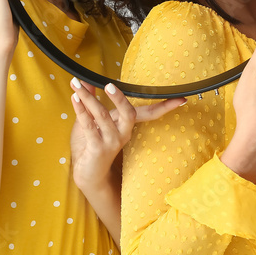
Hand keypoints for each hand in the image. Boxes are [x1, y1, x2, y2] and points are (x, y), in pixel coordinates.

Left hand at [68, 78, 185, 191]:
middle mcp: (123, 134)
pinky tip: (75, 99)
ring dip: (88, 99)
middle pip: (129, 114)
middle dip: (121, 99)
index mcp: (126, 126)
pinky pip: (89, 126)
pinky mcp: (97, 149)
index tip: (181, 99)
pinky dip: (81, 111)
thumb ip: (90, 101)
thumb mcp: (90, 120)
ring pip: (102, 116)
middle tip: (109, 85)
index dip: (164, 107)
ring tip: (77, 86)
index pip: (149, 113)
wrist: (87, 174)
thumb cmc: (90, 146)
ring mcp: (111, 142)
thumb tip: (85, 80)